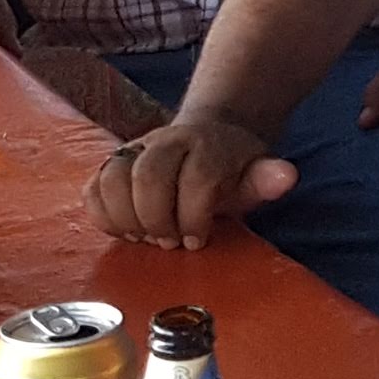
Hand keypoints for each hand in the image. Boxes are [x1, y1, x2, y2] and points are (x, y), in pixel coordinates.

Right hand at [92, 108, 299, 248]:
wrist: (208, 136)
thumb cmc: (230, 168)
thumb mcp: (254, 173)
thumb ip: (267, 178)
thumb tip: (286, 176)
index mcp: (206, 143)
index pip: (195, 177)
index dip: (195, 215)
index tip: (199, 239)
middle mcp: (165, 140)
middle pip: (147, 175)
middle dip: (157, 218)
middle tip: (170, 241)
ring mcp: (134, 150)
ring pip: (112, 178)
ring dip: (127, 218)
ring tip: (147, 238)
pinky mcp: (111, 165)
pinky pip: (92, 188)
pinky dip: (104, 215)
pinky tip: (127, 230)